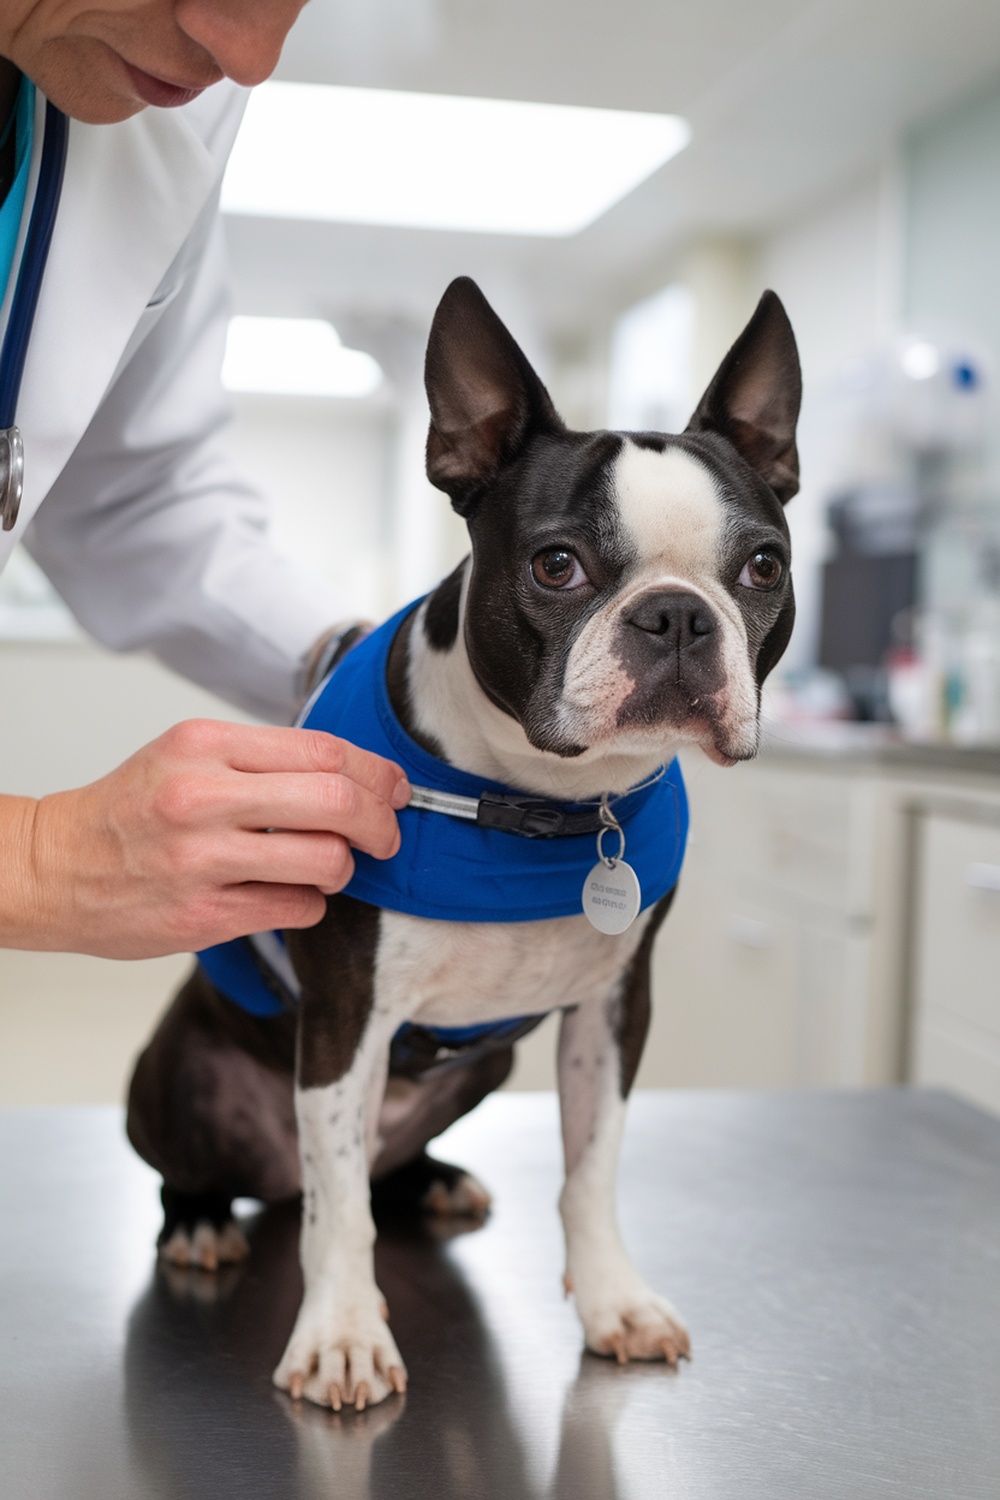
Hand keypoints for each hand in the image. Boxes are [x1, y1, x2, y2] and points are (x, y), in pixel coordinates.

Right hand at [0, 719, 409, 958]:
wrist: (54, 867)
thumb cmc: (129, 810)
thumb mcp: (187, 754)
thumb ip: (263, 759)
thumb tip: (352, 775)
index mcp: (205, 744)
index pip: (324, 751)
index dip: (376, 773)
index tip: (394, 789)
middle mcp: (202, 796)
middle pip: (336, 802)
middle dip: (380, 823)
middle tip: (386, 835)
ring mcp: (202, 860)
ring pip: (326, 861)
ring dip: (343, 868)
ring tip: (326, 866)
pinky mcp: (202, 916)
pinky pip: (297, 909)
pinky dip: (310, 904)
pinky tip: (289, 895)